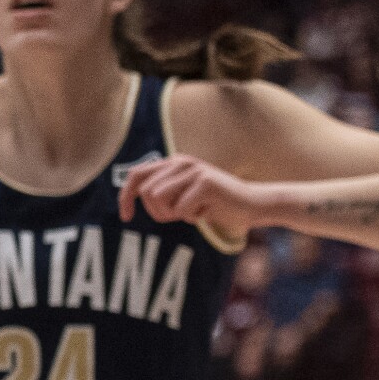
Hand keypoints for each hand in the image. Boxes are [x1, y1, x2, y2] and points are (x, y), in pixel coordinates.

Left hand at [117, 154, 270, 230]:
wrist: (253, 204)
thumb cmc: (214, 205)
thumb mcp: (182, 196)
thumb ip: (161, 193)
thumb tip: (127, 199)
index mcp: (172, 163)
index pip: (136, 176)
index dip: (126, 197)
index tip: (126, 218)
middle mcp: (180, 161)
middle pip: (146, 193)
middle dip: (159, 212)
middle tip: (181, 215)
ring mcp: (193, 170)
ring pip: (159, 199)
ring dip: (175, 214)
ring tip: (195, 211)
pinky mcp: (205, 182)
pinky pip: (181, 209)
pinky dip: (192, 217)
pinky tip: (208, 212)